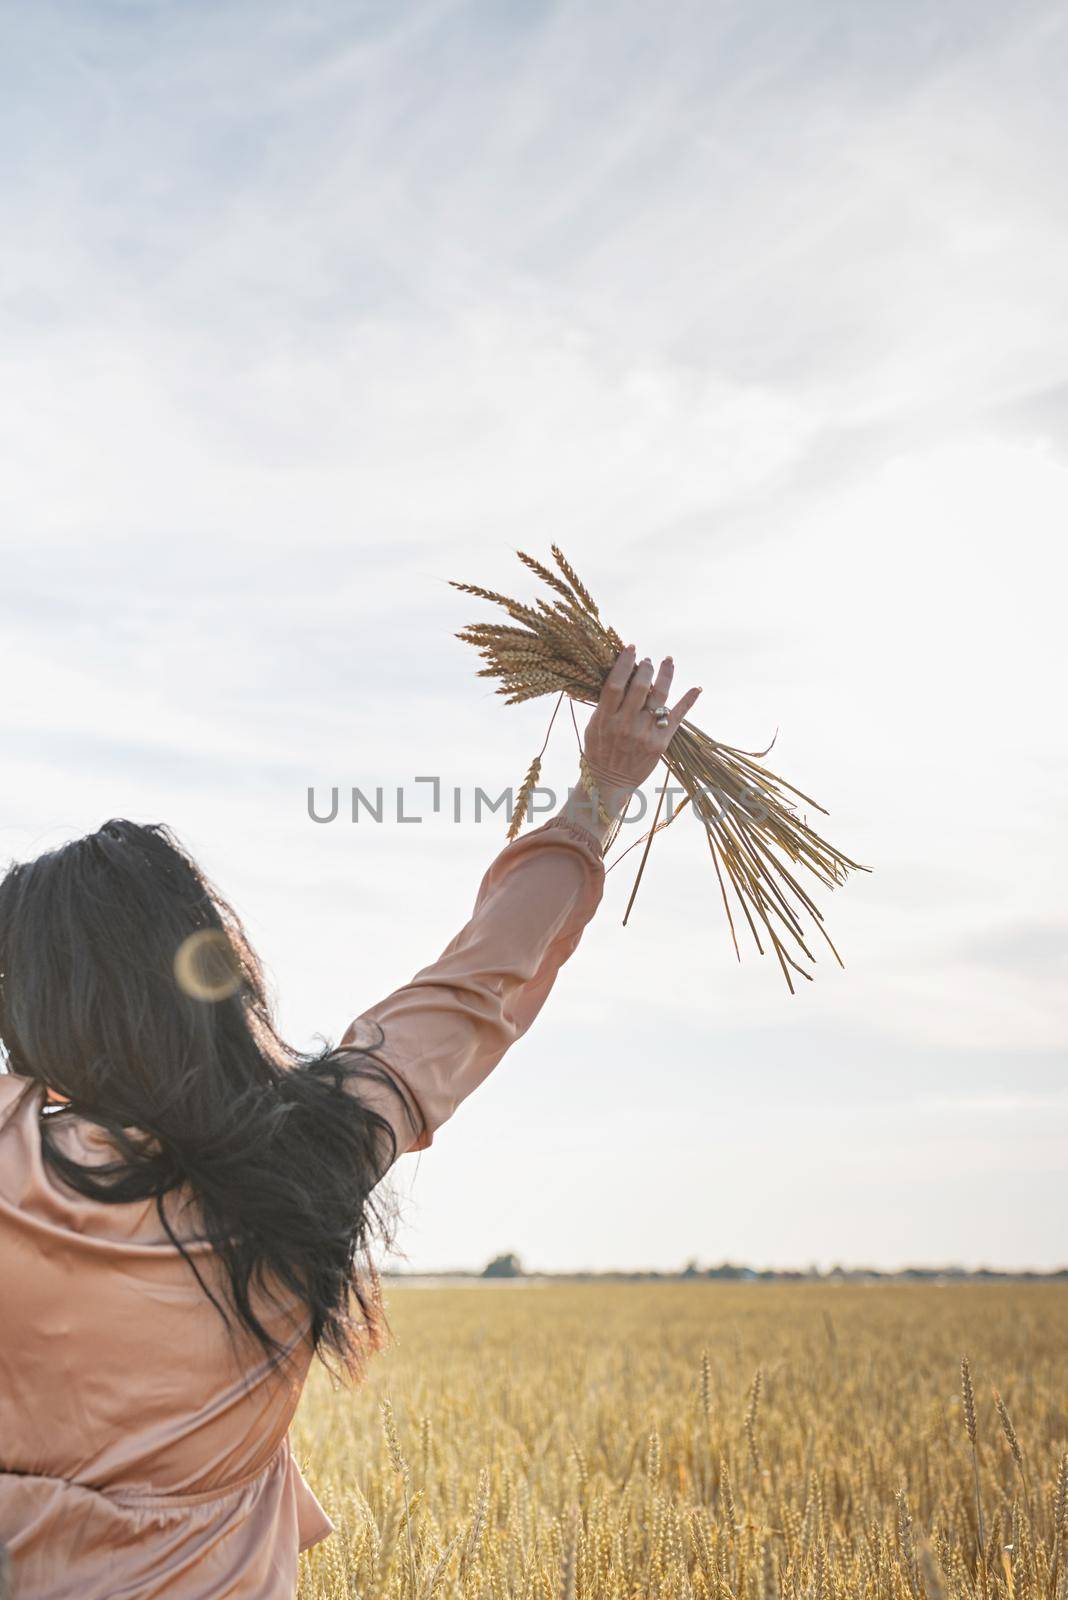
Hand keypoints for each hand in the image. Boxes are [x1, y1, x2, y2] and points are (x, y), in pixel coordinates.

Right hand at [583, 645, 701, 791]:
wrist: (610, 782)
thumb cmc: (599, 750)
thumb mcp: (594, 726)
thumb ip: (605, 704)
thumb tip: (620, 675)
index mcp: (605, 719)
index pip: (615, 683)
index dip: (624, 663)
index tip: (631, 648)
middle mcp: (626, 725)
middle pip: (640, 686)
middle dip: (646, 667)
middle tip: (647, 661)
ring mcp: (645, 734)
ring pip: (660, 696)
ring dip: (665, 675)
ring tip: (668, 661)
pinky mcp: (661, 743)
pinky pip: (677, 717)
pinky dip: (688, 701)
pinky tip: (697, 688)